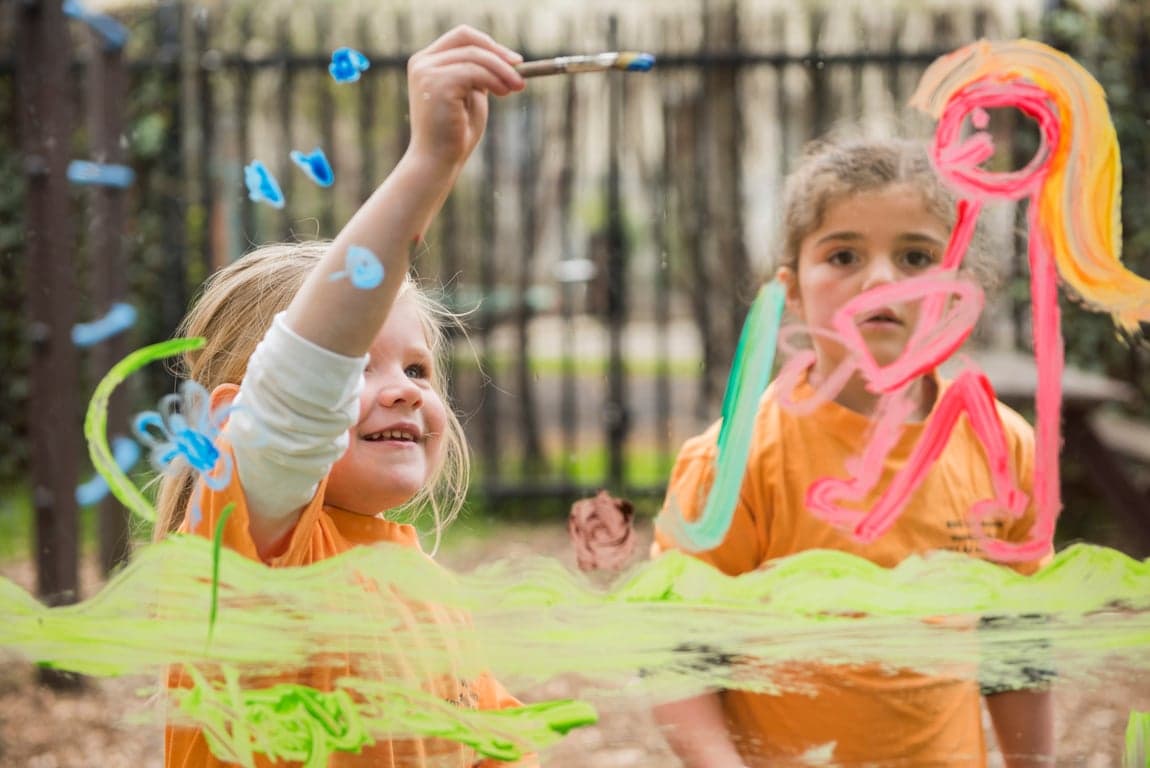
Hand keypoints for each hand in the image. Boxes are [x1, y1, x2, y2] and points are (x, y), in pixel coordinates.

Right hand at [405, 26, 523, 176]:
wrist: (438, 162)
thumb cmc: (455, 134)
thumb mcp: (470, 96)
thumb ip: (479, 75)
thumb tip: (506, 59)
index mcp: (427, 62)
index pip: (461, 37)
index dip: (489, 44)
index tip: (514, 61)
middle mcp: (422, 62)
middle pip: (467, 39)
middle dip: (498, 54)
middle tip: (521, 71)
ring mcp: (427, 71)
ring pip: (475, 55)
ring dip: (501, 70)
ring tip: (516, 88)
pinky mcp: (436, 83)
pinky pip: (475, 71)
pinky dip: (494, 80)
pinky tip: (503, 93)